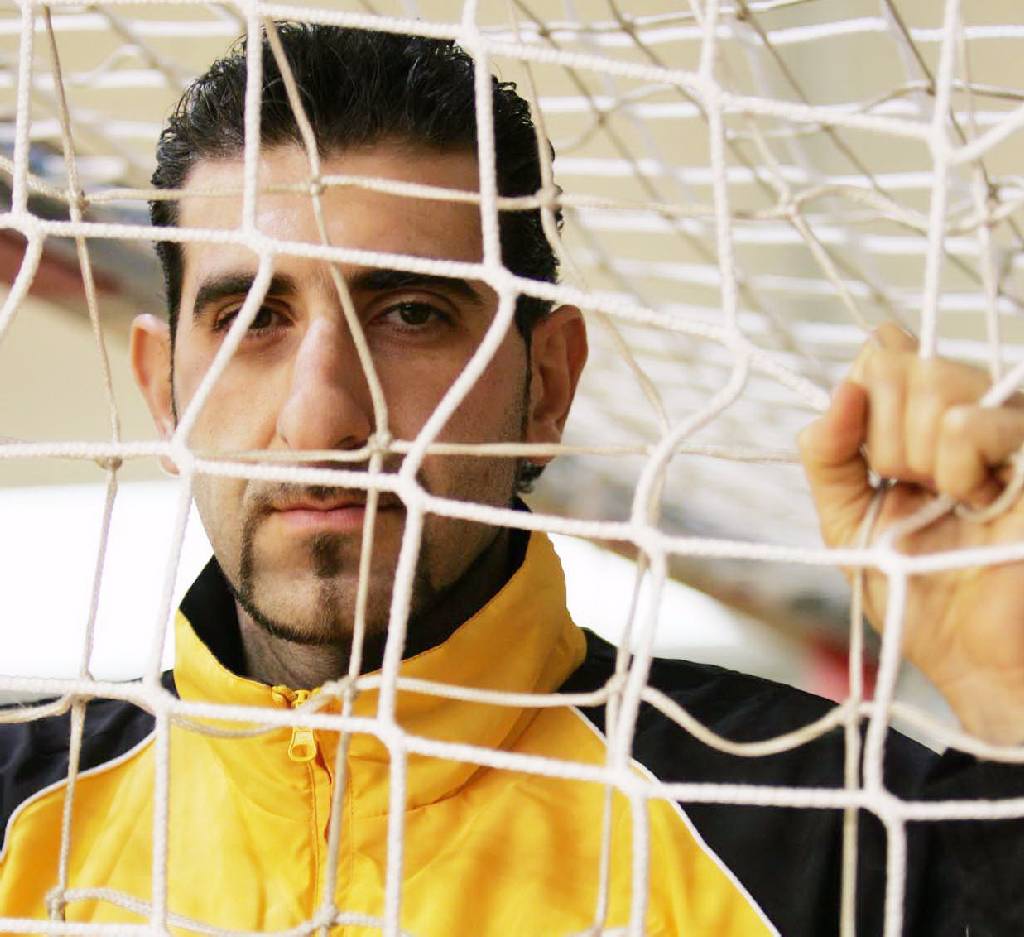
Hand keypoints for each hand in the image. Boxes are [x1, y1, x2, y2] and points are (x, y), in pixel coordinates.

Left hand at [798, 323, 1023, 744]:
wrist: (971, 657)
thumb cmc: (915, 591)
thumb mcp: (846, 518)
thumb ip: (829, 454)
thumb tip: (841, 389)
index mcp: (917, 423)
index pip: (880, 353)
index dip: (862, 394)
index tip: (870, 460)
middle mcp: (967, 412)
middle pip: (900, 363)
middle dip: (882, 439)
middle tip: (911, 490)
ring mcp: (1009, 428)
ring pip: (934, 381)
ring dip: (915, 457)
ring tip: (948, 501)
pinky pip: (970, 423)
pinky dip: (955, 470)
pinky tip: (979, 502)